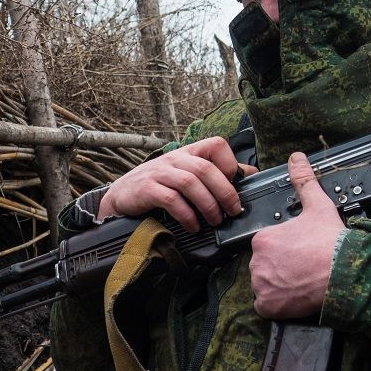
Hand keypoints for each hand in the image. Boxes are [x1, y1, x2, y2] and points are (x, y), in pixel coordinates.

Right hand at [98, 137, 256, 232]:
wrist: (122, 196)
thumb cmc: (160, 186)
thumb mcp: (187, 174)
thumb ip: (214, 173)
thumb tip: (249, 173)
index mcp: (189, 152)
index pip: (216, 144)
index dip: (230, 163)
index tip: (237, 184)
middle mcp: (175, 158)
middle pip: (206, 168)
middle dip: (225, 192)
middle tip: (233, 211)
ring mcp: (160, 172)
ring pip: (190, 183)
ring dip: (208, 205)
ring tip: (215, 221)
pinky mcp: (147, 189)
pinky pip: (171, 199)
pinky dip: (186, 215)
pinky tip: (193, 226)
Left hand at [250, 152, 344, 318]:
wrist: (347, 273)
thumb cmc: (332, 242)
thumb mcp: (318, 206)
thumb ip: (304, 181)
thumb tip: (296, 158)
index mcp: (263, 239)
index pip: (266, 246)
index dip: (284, 249)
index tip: (300, 252)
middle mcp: (257, 262)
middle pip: (264, 266)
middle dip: (280, 267)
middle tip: (303, 267)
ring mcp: (262, 286)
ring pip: (265, 285)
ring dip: (278, 286)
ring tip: (301, 281)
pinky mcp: (269, 306)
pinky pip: (266, 306)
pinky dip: (277, 304)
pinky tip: (295, 296)